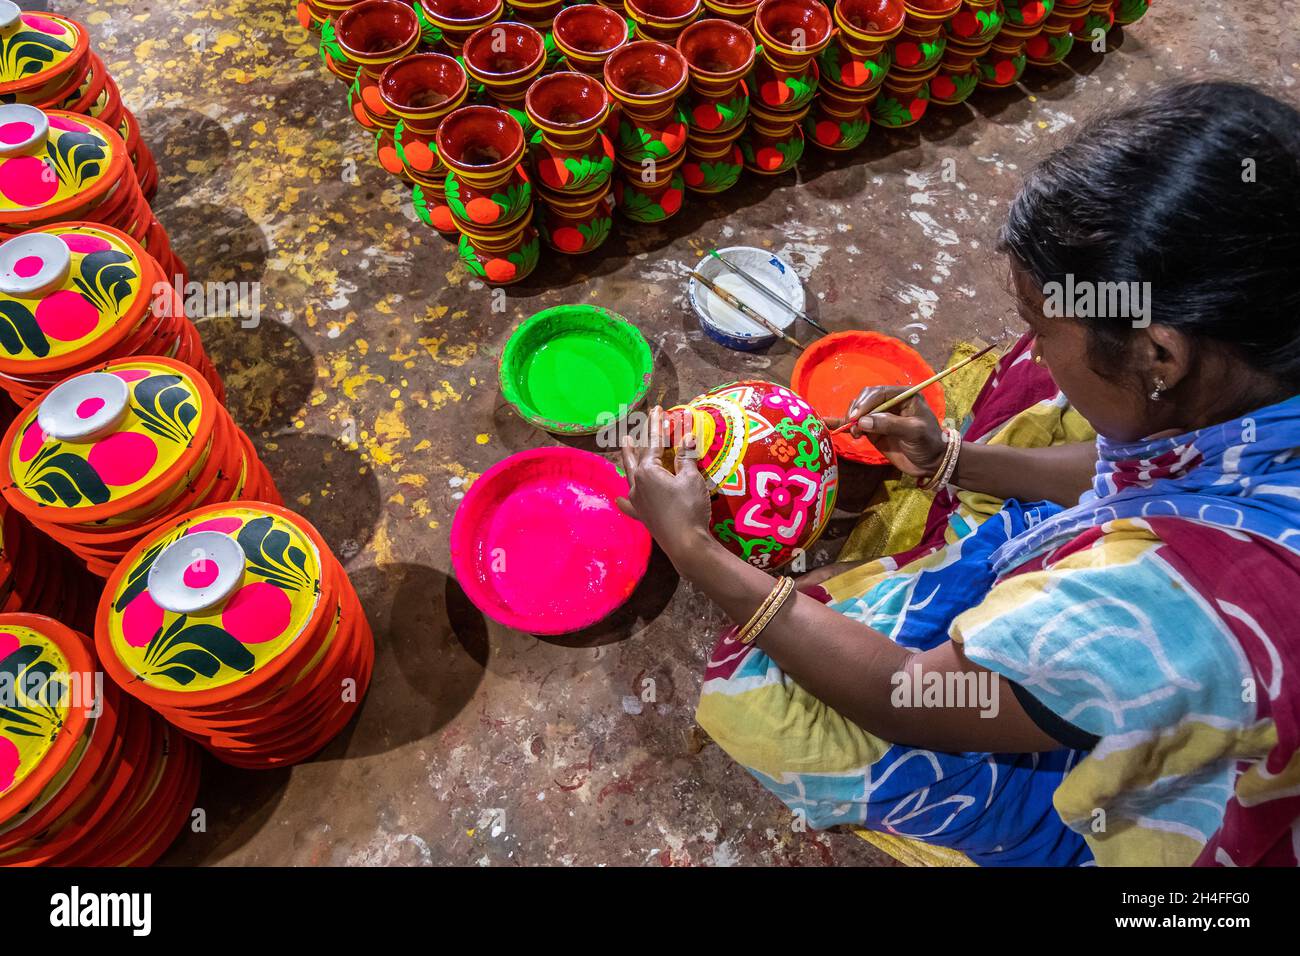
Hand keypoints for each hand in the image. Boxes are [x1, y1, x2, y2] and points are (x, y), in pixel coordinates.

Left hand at [616, 406, 714, 563]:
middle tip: (629, 431)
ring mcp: (637, 501)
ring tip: (626, 448)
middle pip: (635, 457)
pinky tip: (620, 498)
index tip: (658, 409)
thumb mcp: (691, 479)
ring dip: (628, 461)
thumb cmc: (689, 508)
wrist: (686, 544)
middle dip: (635, 442)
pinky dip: (625, 498)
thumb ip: (686, 456)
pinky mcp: (642, 516)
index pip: (654, 442)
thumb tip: (687, 436)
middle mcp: (637, 484)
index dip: (658, 425)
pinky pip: (629, 504)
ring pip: (629, 476)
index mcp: (648, 471)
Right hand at [825, 386, 947, 477]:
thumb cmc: (928, 443)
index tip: (856, 417)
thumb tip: (863, 421)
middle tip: (854, 426)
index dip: (866, 403)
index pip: (879, 393)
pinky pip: (855, 424)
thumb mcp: (914, 431)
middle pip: (865, 400)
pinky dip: (842, 424)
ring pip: (858, 411)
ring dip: (851, 420)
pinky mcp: (873, 430)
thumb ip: (890, 424)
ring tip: (855, 434)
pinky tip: (827, 422)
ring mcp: (880, 416)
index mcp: (904, 396)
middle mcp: (890, 403)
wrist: (930, 463)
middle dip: (857, 411)